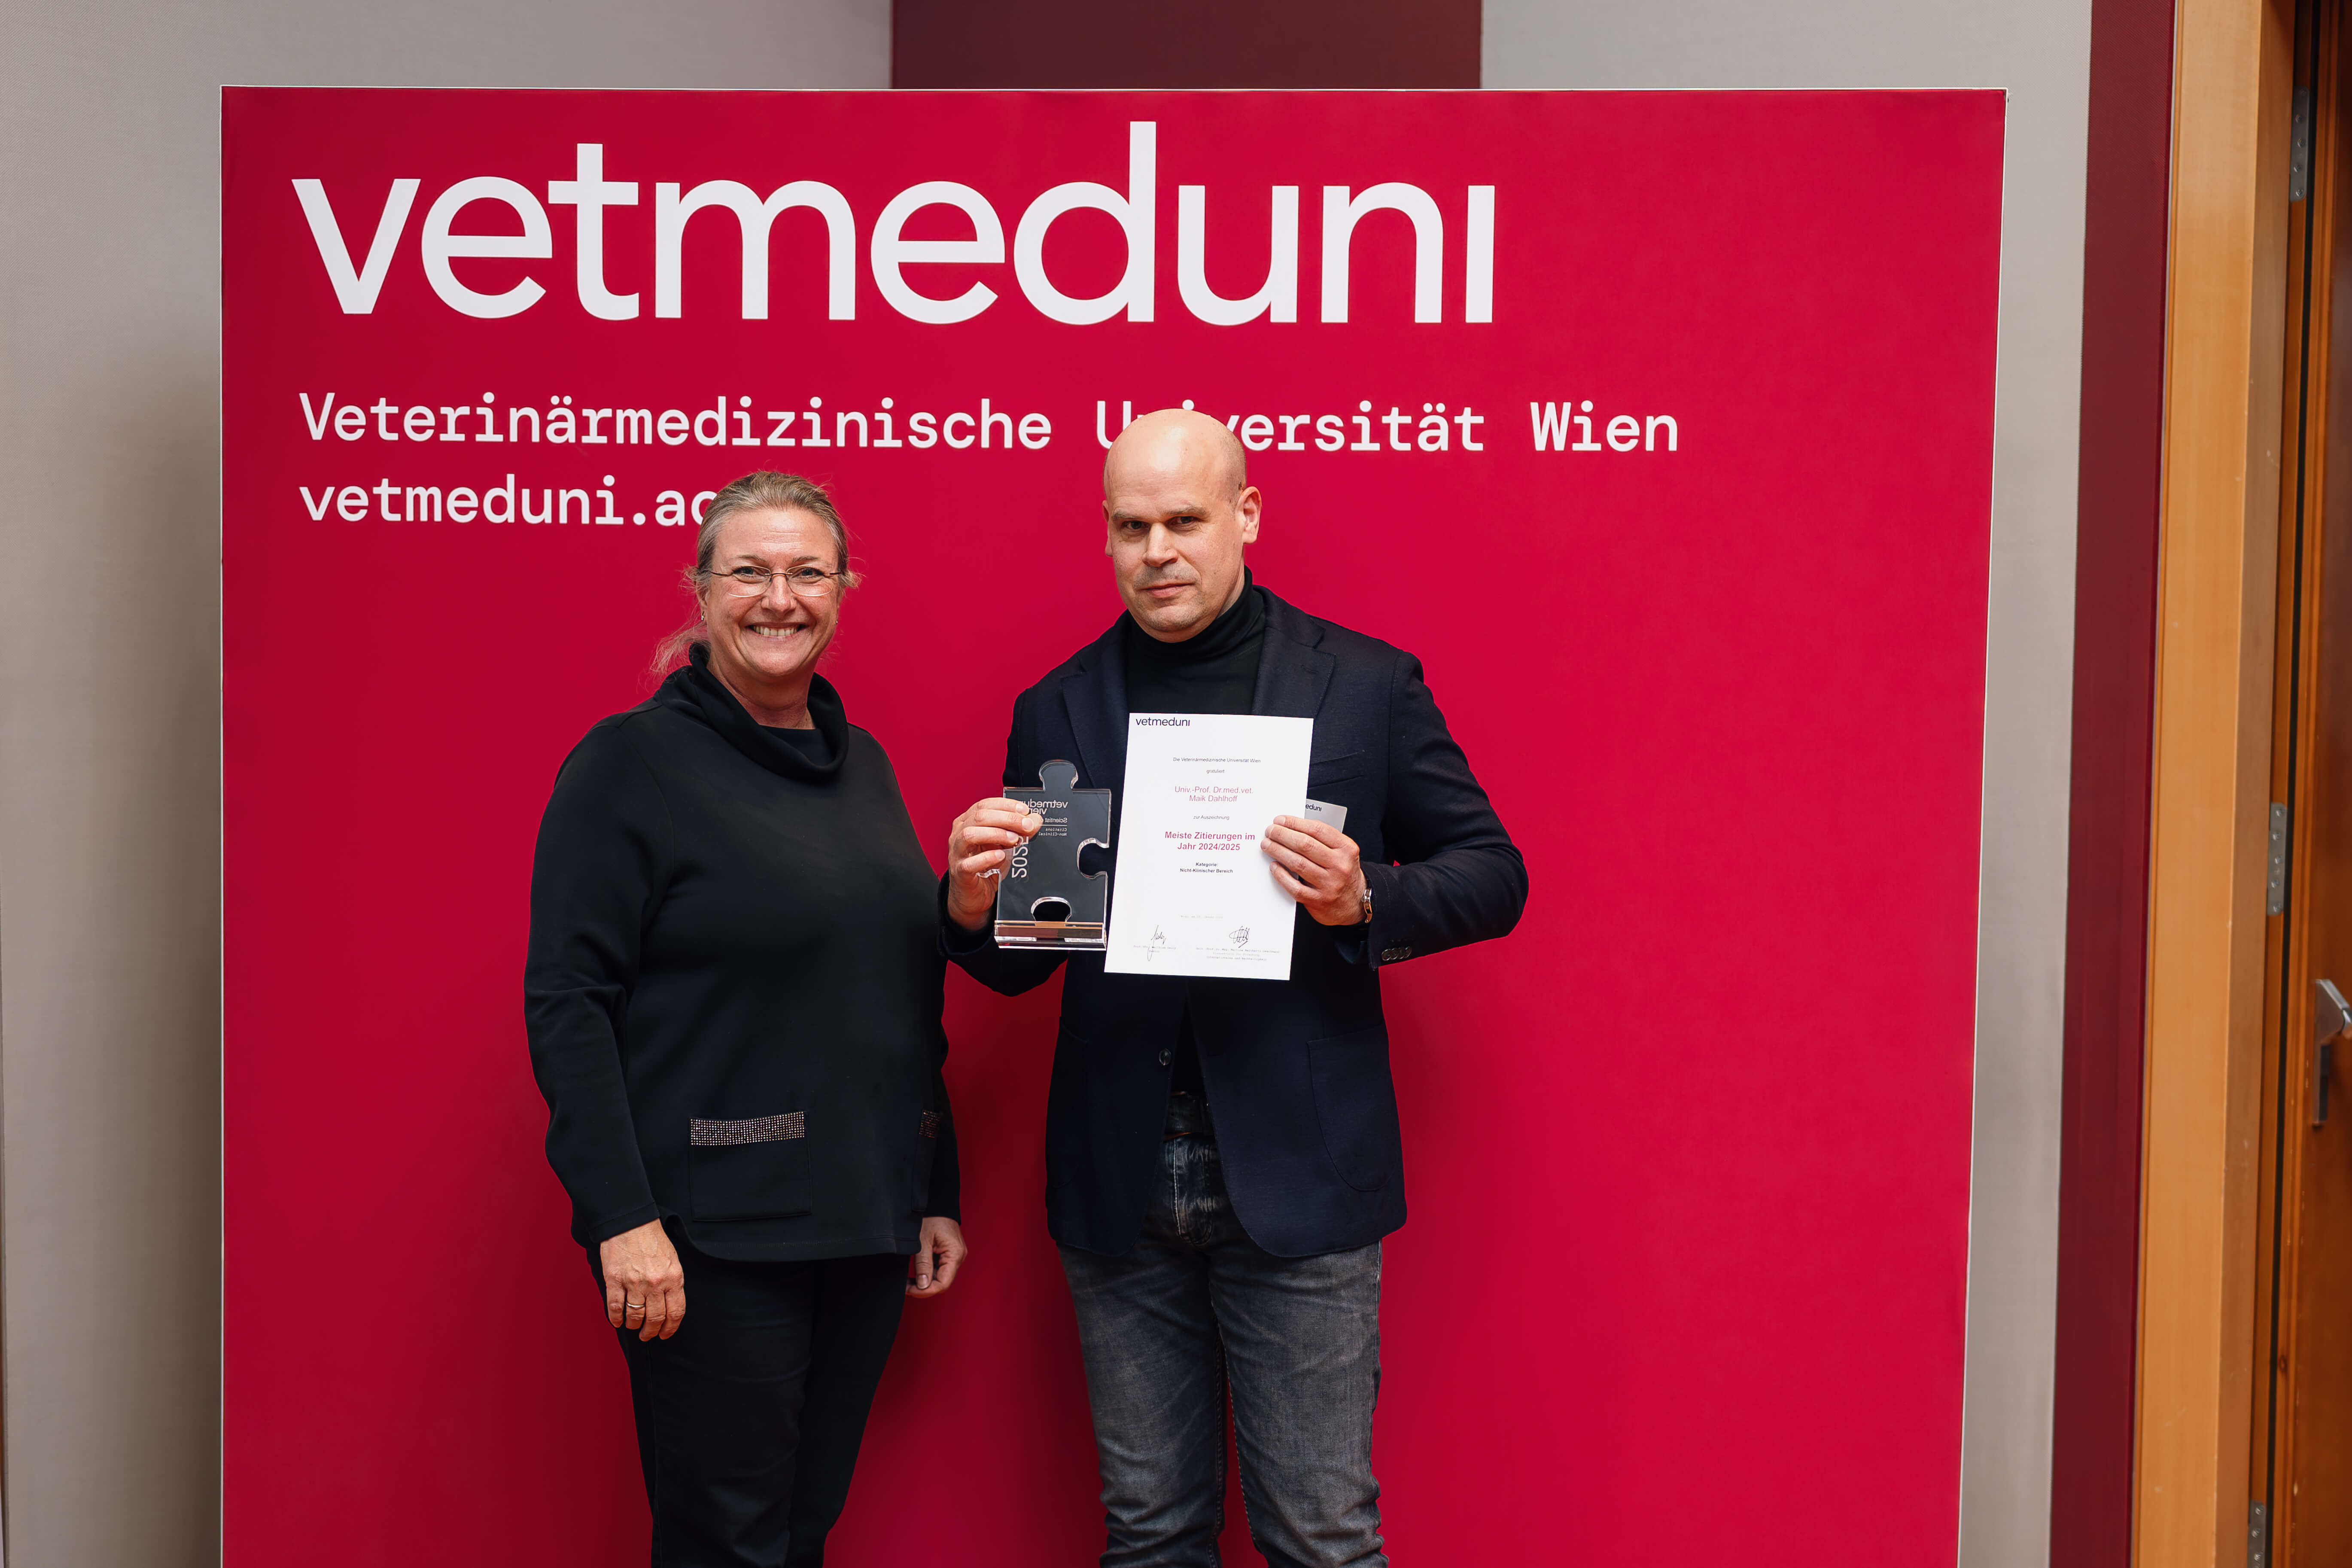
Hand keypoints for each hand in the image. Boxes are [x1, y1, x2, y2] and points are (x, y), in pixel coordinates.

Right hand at [599, 1218, 685, 1340]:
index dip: (670, 1328)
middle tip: (647, 1335)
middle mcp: (656, 1283)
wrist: (631, 1222)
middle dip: (651, 1332)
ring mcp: (634, 1283)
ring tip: (633, 1327)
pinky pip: (615, 1307)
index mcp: (674, 1278)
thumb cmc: (652, 1239)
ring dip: (634, 1326)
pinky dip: (616, 1319)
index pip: (675, 1312)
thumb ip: (672, 1283)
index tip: (664, 1334)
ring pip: (635, 1316)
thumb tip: (668, 1304)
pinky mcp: (615, 1280)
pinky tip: (617, 1321)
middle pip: (655, 1318)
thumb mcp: (673, 1260)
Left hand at [906, 1216, 967, 1298]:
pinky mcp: (948, 1254)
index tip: (910, 1290)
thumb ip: (923, 1265)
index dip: (926, 1290)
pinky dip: (927, 1274)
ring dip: (924, 1282)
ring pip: (939, 1277)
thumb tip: (922, 1286)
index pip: (943, 1283)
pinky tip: (915, 1275)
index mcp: (955, 1254)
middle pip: (942, 1282)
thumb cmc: (930, 1217)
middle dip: (923, 1287)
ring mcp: (954, 1255)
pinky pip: (939, 1269)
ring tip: (907, 1282)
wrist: (937, 1202)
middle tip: (906, 1287)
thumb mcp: (922, 1241)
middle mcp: (958, 1257)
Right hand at [947, 797, 1041, 930]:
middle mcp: (959, 834)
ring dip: (996, 834)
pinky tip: (1000, 856)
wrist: (974, 894)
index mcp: (968, 821)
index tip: (1024, 810)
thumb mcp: (1005, 845)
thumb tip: (1035, 820)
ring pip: (970, 835)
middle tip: (1026, 826)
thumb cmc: (987, 866)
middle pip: (979, 817)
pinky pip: (969, 863)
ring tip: (1014, 840)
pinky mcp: (959, 872)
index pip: (984, 805)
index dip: (1005, 805)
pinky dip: (986, 858)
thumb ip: (1018, 831)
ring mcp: (957, 853)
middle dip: (1007, 819)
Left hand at [1263, 815, 1367, 926]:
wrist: (1354, 902)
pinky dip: (1281, 875)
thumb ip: (1323, 840)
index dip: (1295, 823)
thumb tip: (1292, 827)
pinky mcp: (1318, 901)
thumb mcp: (1342, 852)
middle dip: (1283, 835)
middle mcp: (1340, 866)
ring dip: (1278, 851)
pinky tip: (1274, 867)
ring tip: (1267, 845)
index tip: (1280, 820)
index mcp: (1346, 849)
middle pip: (1305, 845)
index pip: (1317, 830)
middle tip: (1270, 831)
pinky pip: (1295, 887)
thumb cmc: (1343, 873)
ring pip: (1298, 864)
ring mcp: (1329, 885)